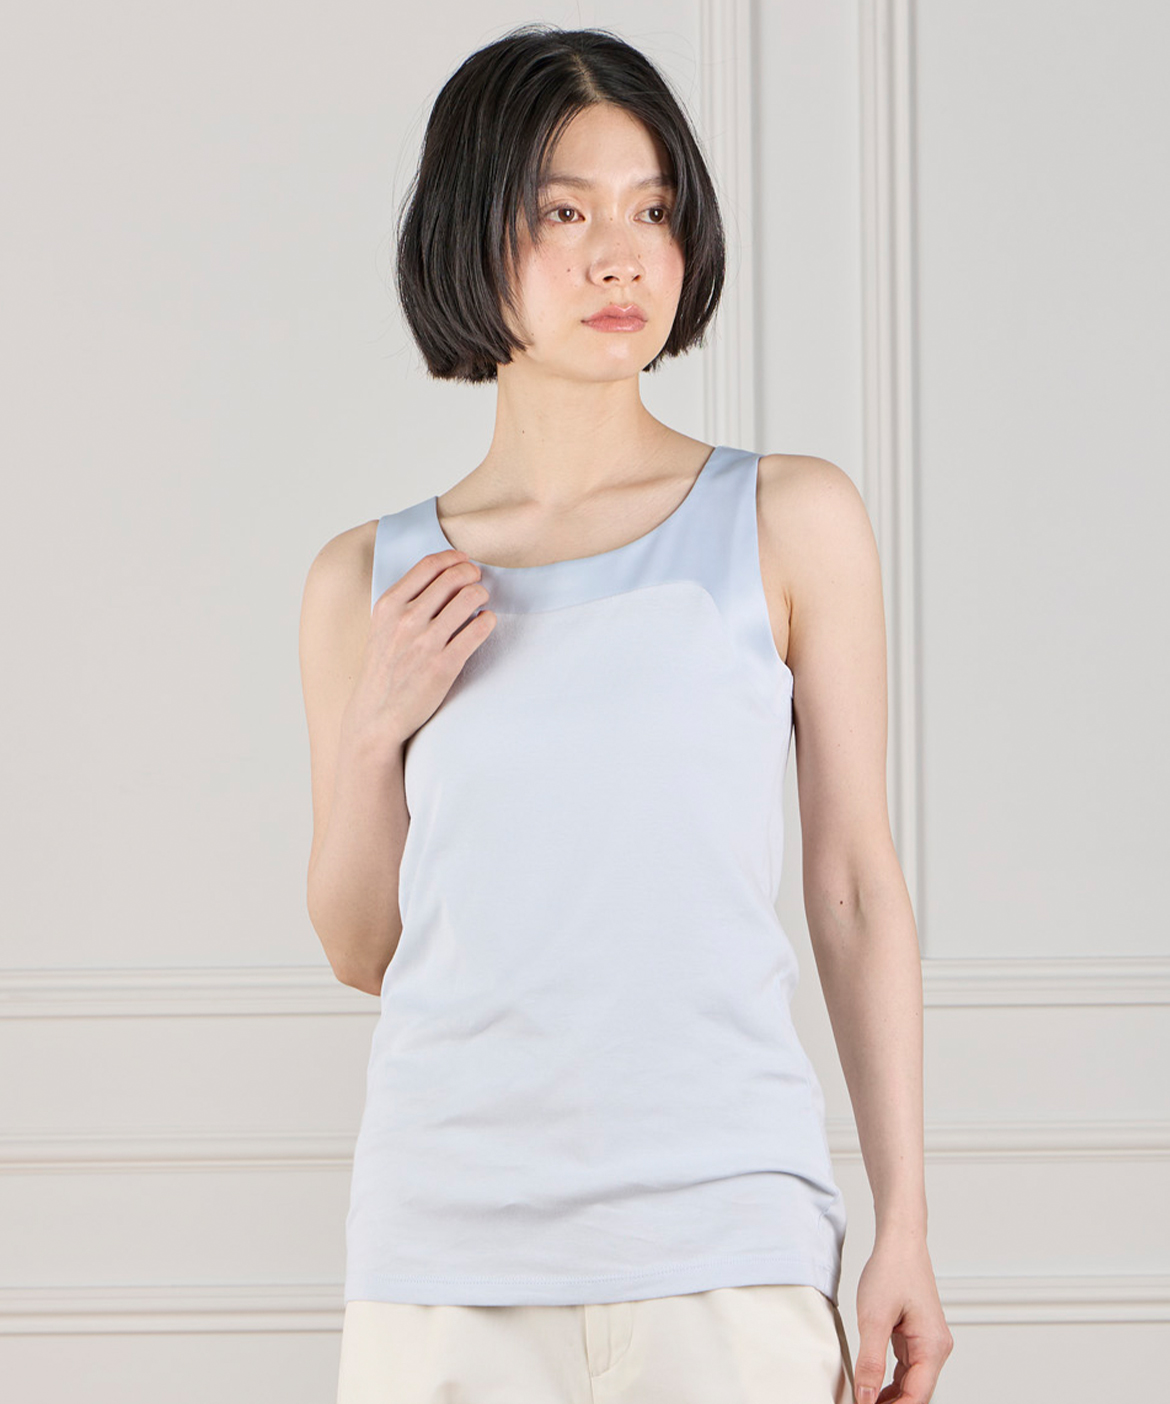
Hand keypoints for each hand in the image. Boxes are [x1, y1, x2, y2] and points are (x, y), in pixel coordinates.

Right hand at [348, 548, 494, 748]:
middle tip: (477, 581)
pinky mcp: (445, 665)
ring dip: (482, 596)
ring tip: (482, 603)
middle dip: (472, 574)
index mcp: (389, 605)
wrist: (376, 714)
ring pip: (470, 598)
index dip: (453, 558)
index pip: (429, 565)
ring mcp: (426, 642)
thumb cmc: (383, 669)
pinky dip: (488, 621)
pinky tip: (485, 623)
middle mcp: (407, 619)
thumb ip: (404, 602)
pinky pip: (479, 629)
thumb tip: (440, 576)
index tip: (464, 561)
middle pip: (453, 577)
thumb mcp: (381, 627)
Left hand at [852, 1235, 952, 1403]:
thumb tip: (866, 1398)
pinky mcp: (917, 1337)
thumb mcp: (873, 1318)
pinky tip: (872, 1387)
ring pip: (912, 1384)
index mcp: (932, 1347)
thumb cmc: (892, 1270)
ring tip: (864, 1401)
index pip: (917, 1398)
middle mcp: (936, 1349)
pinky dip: (891, 1382)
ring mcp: (928, 1343)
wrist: (900, 1242)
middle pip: (917, 1394)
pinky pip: (907, 1370)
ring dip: (890, 1398)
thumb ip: (871, 1362)